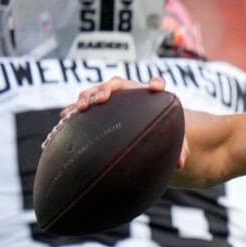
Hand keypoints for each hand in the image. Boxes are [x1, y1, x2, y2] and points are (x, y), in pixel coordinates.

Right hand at [61, 76, 189, 167]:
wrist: (145, 128)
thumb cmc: (161, 131)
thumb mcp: (173, 140)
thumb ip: (180, 149)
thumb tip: (181, 163)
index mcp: (150, 96)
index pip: (156, 84)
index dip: (156, 83)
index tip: (156, 88)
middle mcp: (129, 92)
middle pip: (118, 84)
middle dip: (108, 89)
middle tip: (102, 99)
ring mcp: (111, 98)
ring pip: (97, 90)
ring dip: (88, 96)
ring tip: (81, 108)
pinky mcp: (97, 108)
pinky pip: (83, 106)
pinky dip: (74, 110)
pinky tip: (65, 117)